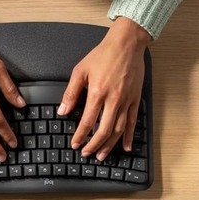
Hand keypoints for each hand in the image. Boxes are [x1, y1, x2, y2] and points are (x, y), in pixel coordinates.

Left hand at [58, 17, 149, 160]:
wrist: (127, 44)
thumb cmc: (104, 55)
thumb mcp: (80, 70)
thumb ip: (71, 92)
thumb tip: (63, 110)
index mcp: (98, 92)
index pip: (87, 121)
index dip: (80, 135)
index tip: (75, 143)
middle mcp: (114, 99)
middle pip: (104, 130)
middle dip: (94, 145)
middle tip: (87, 153)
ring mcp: (126, 100)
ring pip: (118, 129)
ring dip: (110, 145)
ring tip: (102, 155)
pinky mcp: (135, 99)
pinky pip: (133, 122)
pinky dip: (129, 136)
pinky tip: (125, 146)